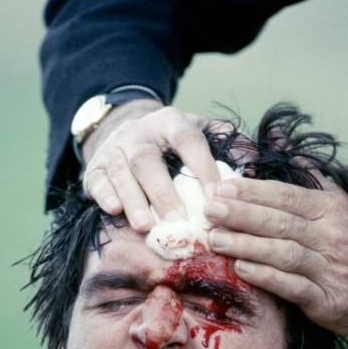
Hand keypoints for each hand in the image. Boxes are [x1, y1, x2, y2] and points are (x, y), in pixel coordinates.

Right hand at [82, 100, 218, 230]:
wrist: (125, 131)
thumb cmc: (172, 143)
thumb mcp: (199, 131)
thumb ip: (228, 142)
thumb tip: (253, 160)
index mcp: (170, 122)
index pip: (188, 139)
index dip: (201, 167)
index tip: (215, 197)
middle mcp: (139, 133)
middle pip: (147, 159)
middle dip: (162, 192)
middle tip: (178, 220)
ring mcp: (114, 149)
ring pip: (120, 172)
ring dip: (133, 200)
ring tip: (146, 226)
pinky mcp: (94, 167)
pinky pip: (96, 180)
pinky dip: (104, 195)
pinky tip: (114, 211)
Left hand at [204, 175, 347, 345]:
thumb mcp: (344, 210)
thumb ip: (315, 184)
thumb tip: (290, 154)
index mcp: (333, 211)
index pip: (286, 196)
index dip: (252, 191)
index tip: (221, 188)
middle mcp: (333, 237)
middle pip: (280, 222)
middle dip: (241, 214)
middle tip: (209, 210)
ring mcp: (331, 270)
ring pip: (283, 253)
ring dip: (245, 245)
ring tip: (214, 239)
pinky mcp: (327, 301)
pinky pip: (292, 286)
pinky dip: (265, 277)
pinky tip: (240, 268)